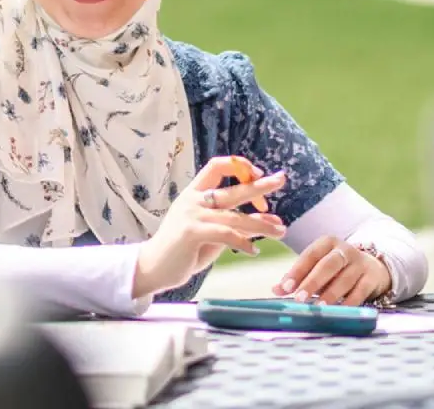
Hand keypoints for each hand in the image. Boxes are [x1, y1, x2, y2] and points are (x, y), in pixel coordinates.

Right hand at [133, 155, 287, 298]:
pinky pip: (226, 235)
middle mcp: (192, 200)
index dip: (239, 167)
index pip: (216, 166)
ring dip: (261, 224)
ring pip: (234, 217)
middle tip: (280, 180)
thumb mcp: (211, 231)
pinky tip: (253, 251)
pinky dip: (243, 243)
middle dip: (259, 186)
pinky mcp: (191, 233)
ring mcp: (191, 215)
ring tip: (281, 231)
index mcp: (193, 193)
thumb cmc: (183, 249)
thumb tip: (272, 220)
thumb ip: (235, 223)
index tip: (258, 175)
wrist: (153, 267)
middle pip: (231, 189)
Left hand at [274, 236, 391, 304]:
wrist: (372, 267)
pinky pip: (360, 292)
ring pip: (344, 280)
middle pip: (328, 265)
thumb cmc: (336, 268)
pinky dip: (348, 303)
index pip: (309, 255)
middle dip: (312, 282)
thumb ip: (296, 277)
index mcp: (326, 243)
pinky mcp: (372, 278)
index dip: (296, 271)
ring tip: (317, 307)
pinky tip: (338, 311)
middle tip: (299, 298)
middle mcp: (344, 250)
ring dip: (330, 295)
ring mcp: (361, 263)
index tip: (285, 288)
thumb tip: (276, 290)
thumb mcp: (316, 266)